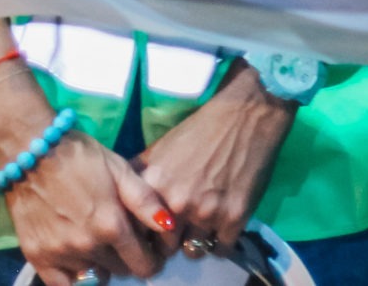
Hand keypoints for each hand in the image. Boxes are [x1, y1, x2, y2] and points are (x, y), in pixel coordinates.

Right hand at [0, 78, 176, 283]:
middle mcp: (87, 246)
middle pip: (119, 272)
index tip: (147, 249)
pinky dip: (74, 278)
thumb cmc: (79, 155)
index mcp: (111, 225)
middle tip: (120, 240)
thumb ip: (145, 200)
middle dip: (125, 259)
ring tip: (96, 243)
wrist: (28, 147)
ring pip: (93, 276)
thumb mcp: (119, 168)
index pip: (142, 265)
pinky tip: (78, 262)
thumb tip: (169, 228)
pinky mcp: (37, 256)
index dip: (150, 259)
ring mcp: (60, 253)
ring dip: (100, 265)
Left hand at [133, 63, 294, 252]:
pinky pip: (220, 249)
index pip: (136, 230)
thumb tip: (123, 199)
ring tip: (198, 229)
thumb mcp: (160, 148)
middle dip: (168, 241)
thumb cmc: (199, 129)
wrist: (244, 116)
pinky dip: (218, 242)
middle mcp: (176, 203)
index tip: (148, 232)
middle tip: (175, 232)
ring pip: (192, 251)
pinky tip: (218, 228)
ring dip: (194, 243)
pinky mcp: (234, 219)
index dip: (142, 233)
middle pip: (164, 246)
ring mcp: (206, 213)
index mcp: (154, 185)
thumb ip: (141, 175)